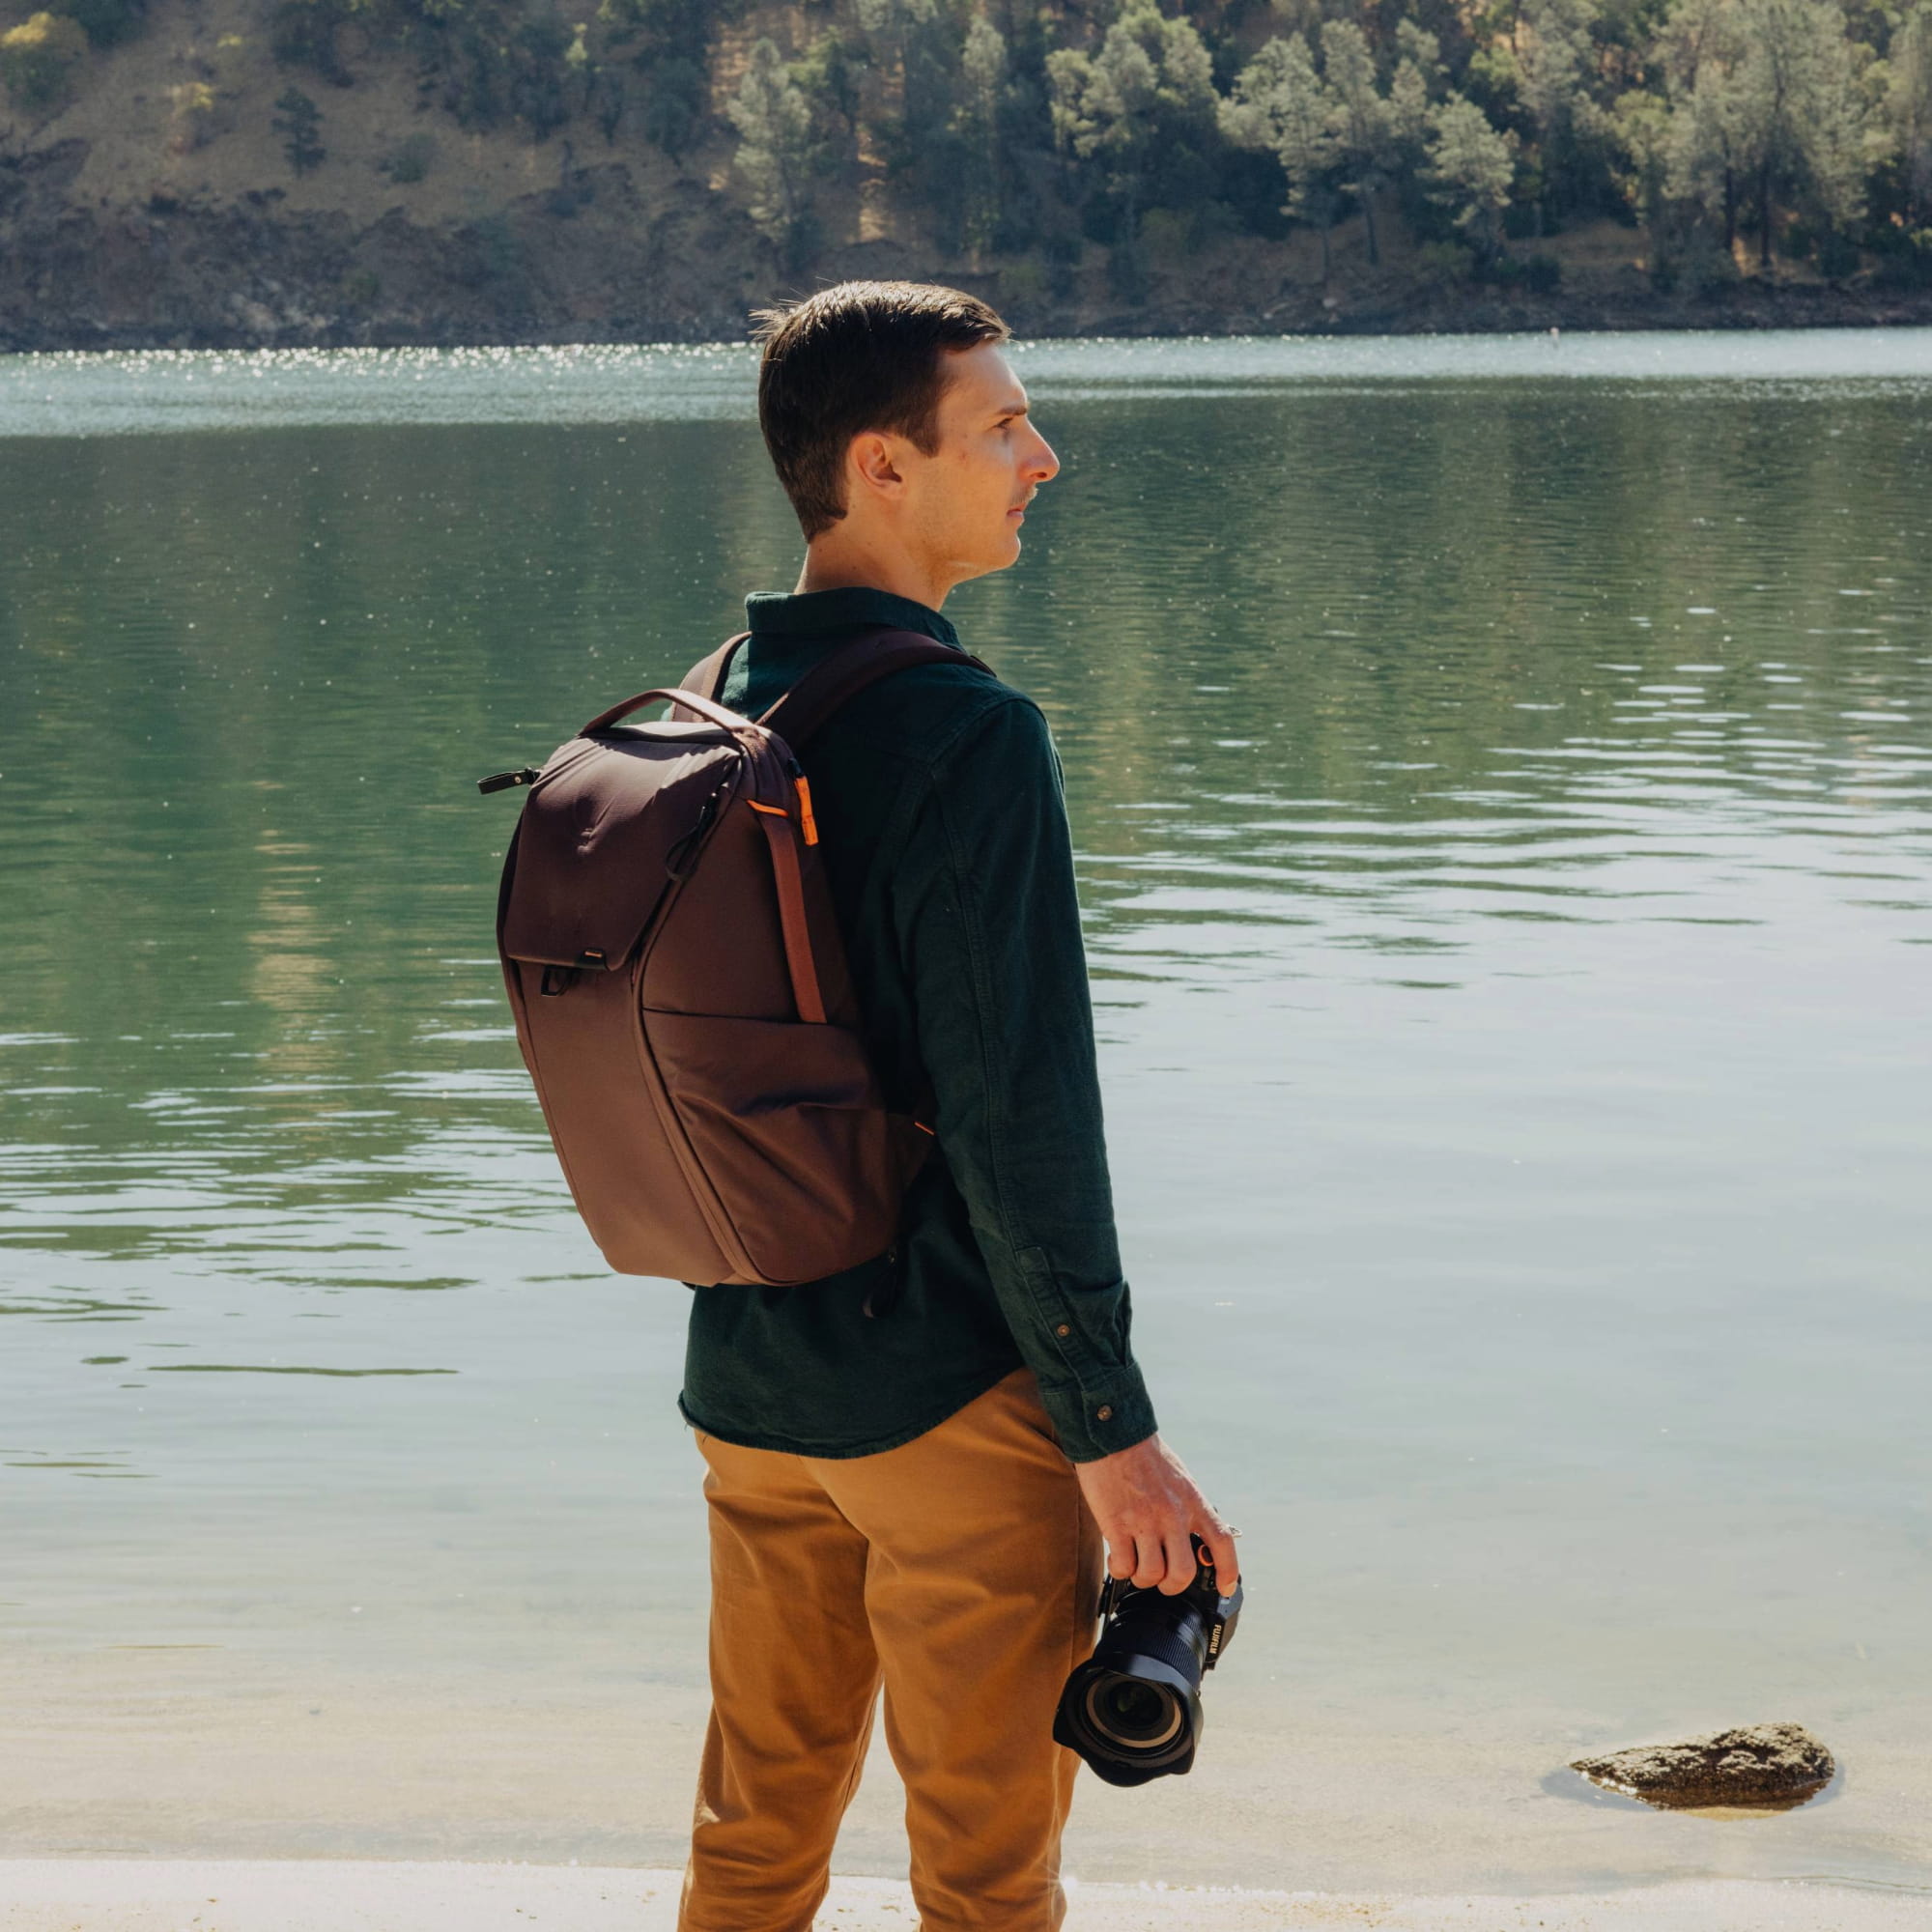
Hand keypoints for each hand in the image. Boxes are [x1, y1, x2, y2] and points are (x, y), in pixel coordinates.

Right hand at [1072, 1433, 1239, 1597]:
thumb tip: (1192, 1537)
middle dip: (1172, 1586)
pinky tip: (1117, 1557)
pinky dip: (1120, 1569)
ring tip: (1135, 1565)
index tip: (1225, 1588)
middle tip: (1162, 1580)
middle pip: (1183, 1572)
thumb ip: (1188, 1508)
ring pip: (1152, 1574)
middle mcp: (1173, 1514)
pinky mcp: (1117, 1524)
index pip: (1221, 1542)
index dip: (1227, 1571)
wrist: (1113, 1433)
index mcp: (1193, 1501)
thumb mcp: (1180, 1478)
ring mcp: (1145, 1521)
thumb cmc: (1145, 1455)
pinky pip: (1123, 1566)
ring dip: (1143, 1578)